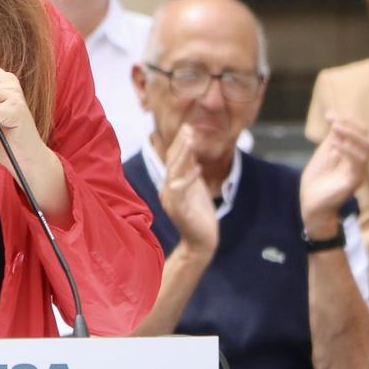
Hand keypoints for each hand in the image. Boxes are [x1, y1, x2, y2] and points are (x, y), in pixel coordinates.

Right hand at [157, 124, 218, 255]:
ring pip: (174, 173)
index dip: (179, 143)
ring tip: (191, 140)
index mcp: (171, 183)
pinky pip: (180, 190)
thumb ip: (191, 169)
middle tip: (188, 128)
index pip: (172, 159)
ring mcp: (171, 199)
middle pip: (171, 162)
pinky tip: (198, 169)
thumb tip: (191, 148)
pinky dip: (188, 179)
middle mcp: (167, 189)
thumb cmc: (200, 215)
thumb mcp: (196, 187)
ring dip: (183, 156)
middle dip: (180, 144)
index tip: (188, 127)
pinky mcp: (178, 210)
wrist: (201, 242)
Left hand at [299, 114, 368, 234]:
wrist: (312, 205)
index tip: (329, 114)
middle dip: (351, 124)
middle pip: (366, 137)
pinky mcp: (355, 180)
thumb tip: (334, 117)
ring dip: (351, 135)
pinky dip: (347, 150)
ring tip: (335, 129)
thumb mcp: (324, 154)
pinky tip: (334, 145)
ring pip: (367, 148)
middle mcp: (358, 161)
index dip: (347, 119)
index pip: (359, 131)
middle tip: (334, 121)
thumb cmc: (317, 181)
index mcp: (352, 153)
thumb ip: (332, 138)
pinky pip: (358, 162)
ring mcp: (358, 171)